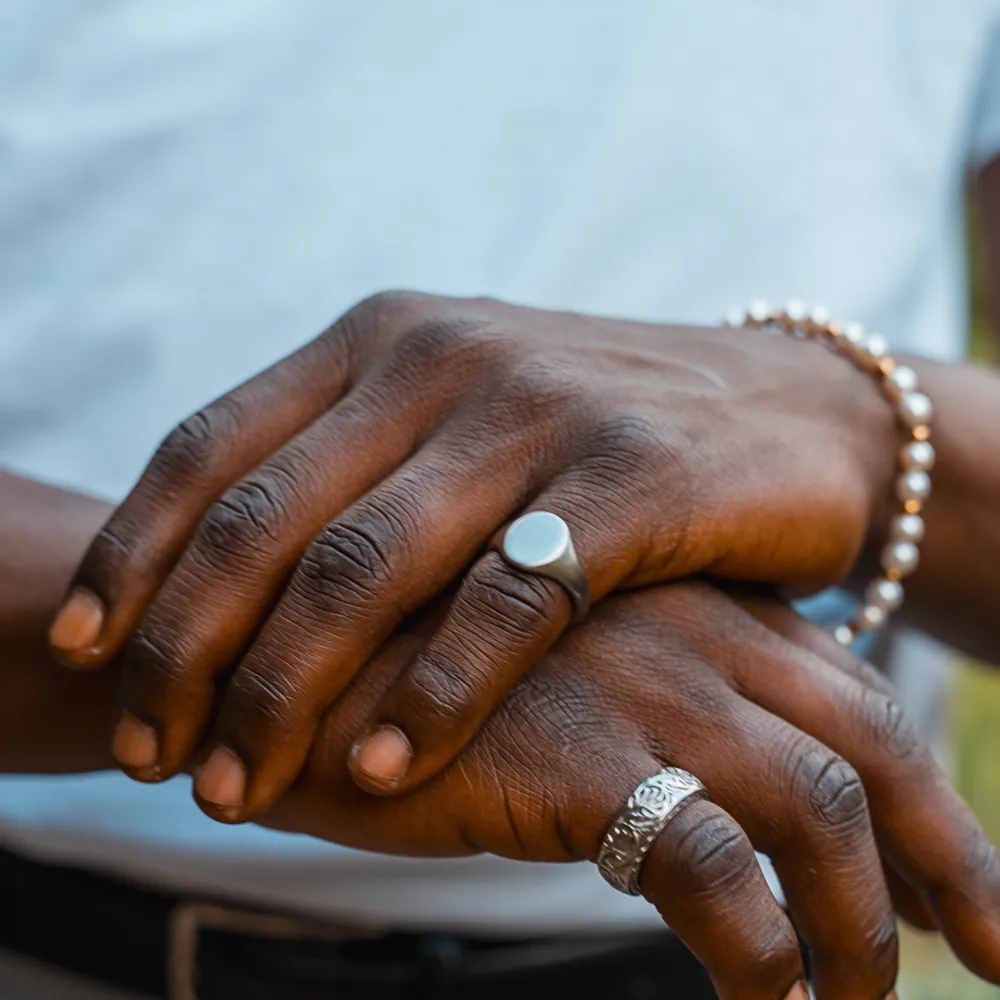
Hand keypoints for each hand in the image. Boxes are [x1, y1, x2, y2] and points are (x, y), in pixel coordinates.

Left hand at [51, 292, 895, 805]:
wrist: (787, 413)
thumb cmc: (599, 437)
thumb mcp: (459, 423)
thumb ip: (355, 471)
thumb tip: (220, 580)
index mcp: (379, 338)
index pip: (211, 448)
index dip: (134, 559)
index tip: (87, 655)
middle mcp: (441, 356)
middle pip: (268, 519)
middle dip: (188, 650)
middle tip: (150, 756)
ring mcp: (538, 410)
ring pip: (369, 565)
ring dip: (289, 688)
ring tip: (240, 787)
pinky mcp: (631, 477)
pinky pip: (507, 600)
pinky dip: (438, 690)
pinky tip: (388, 768)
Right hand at [253, 583, 999, 998]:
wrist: (286, 645)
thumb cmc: (412, 663)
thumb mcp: (545, 667)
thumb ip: (630, 695)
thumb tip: (695, 783)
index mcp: (683, 598)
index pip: (841, 683)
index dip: (916, 784)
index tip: (958, 879)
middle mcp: (683, 628)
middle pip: (867, 733)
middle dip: (946, 851)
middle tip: (988, 946)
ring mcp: (640, 683)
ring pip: (821, 804)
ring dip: (856, 922)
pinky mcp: (581, 754)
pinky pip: (717, 868)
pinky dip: (762, 950)